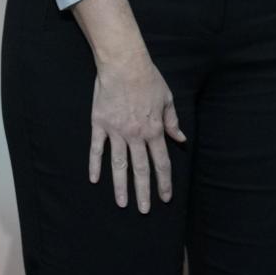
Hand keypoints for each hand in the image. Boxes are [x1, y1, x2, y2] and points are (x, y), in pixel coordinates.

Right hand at [88, 54, 184, 212]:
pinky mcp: (99, 124)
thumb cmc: (148, 79)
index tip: (165, 197)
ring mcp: (116, 131)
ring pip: (118, 165)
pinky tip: (95, 180)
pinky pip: (96, 149)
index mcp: (154, 129)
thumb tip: (180, 139)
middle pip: (140, 169)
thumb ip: (172, 121)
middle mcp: (136, 134)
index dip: (164, 182)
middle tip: (144, 210)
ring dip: (120, 186)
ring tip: (122, 203)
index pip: (161, 162)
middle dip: (144, 191)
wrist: (124, 64)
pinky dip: (95, 165)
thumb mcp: (167, 99)